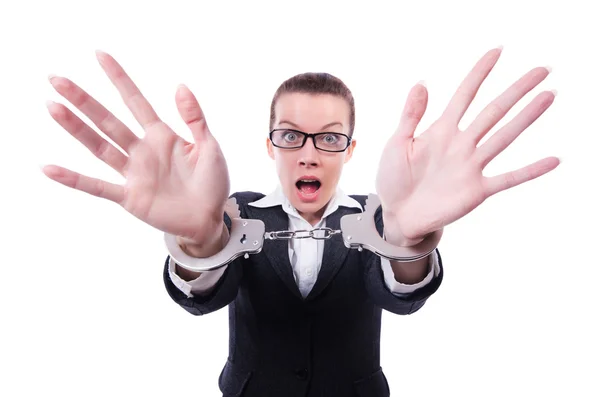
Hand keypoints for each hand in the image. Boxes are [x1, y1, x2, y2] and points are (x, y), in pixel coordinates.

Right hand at [42, 51, 229, 243]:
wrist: (210, 219)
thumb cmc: (212, 182)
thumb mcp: (209, 146)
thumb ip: (194, 118)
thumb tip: (180, 86)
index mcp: (162, 136)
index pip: (135, 102)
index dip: (119, 79)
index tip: (100, 55)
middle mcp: (142, 151)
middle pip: (107, 120)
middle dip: (83, 100)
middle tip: (57, 79)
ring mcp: (133, 173)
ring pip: (98, 147)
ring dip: (75, 128)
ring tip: (53, 107)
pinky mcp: (130, 197)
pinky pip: (97, 187)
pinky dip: (74, 179)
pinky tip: (50, 168)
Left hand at [375, 47, 559, 240]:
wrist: (398, 214)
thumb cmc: (394, 177)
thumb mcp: (397, 143)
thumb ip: (411, 115)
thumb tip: (421, 83)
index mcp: (441, 130)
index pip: (465, 95)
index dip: (479, 73)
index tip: (497, 52)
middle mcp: (461, 144)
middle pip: (493, 111)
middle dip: (516, 90)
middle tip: (541, 70)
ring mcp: (472, 166)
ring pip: (504, 137)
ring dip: (526, 118)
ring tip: (547, 97)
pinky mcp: (477, 190)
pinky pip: (508, 178)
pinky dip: (530, 170)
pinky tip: (553, 160)